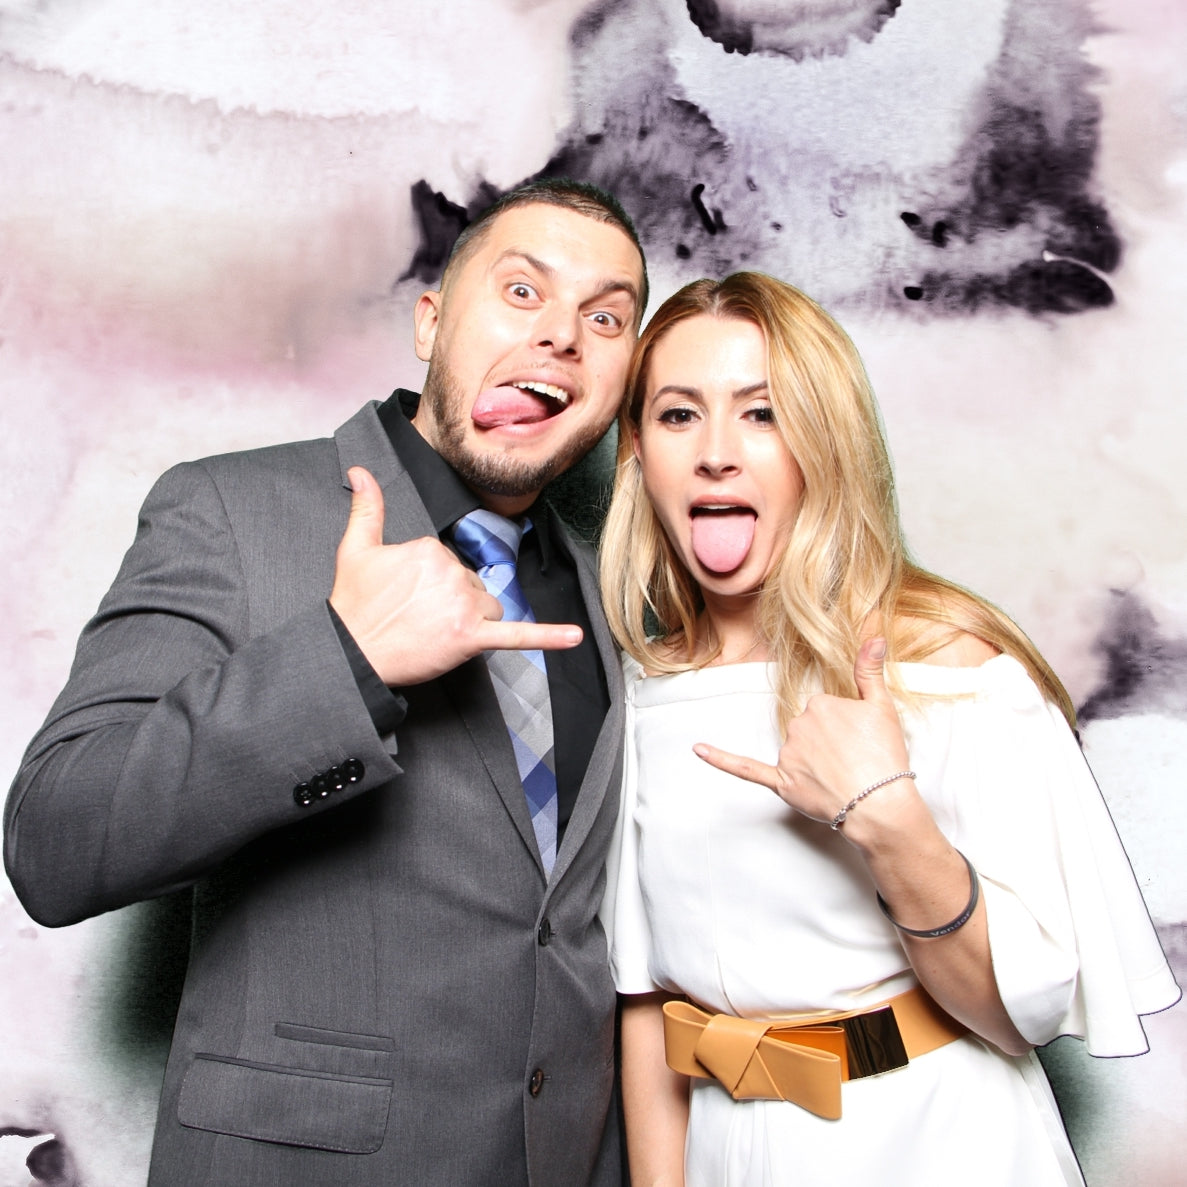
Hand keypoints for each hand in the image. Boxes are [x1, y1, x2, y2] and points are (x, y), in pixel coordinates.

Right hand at [329, 466, 582, 685]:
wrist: (352, 652)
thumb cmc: (354, 606)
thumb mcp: (356, 548)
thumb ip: (367, 507)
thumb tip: (360, 473)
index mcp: (430, 548)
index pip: (452, 562)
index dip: (434, 584)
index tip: (409, 596)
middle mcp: (452, 573)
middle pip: (474, 586)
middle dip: (454, 602)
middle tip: (419, 618)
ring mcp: (464, 606)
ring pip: (490, 608)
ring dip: (472, 621)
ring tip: (436, 631)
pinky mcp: (471, 637)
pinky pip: (516, 635)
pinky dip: (548, 636)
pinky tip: (573, 636)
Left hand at [693, 637, 910, 825]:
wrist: (880, 804)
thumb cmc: (884, 757)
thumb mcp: (882, 708)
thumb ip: (870, 671)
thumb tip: (874, 637)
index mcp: (819, 704)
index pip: (825, 709)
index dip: (844, 727)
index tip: (859, 740)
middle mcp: (798, 726)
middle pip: (808, 729)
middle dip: (829, 744)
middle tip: (854, 761)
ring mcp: (788, 755)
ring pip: (796, 751)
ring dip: (814, 763)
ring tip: (842, 777)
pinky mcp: (782, 782)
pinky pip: (745, 768)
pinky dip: (721, 759)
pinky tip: (698, 749)